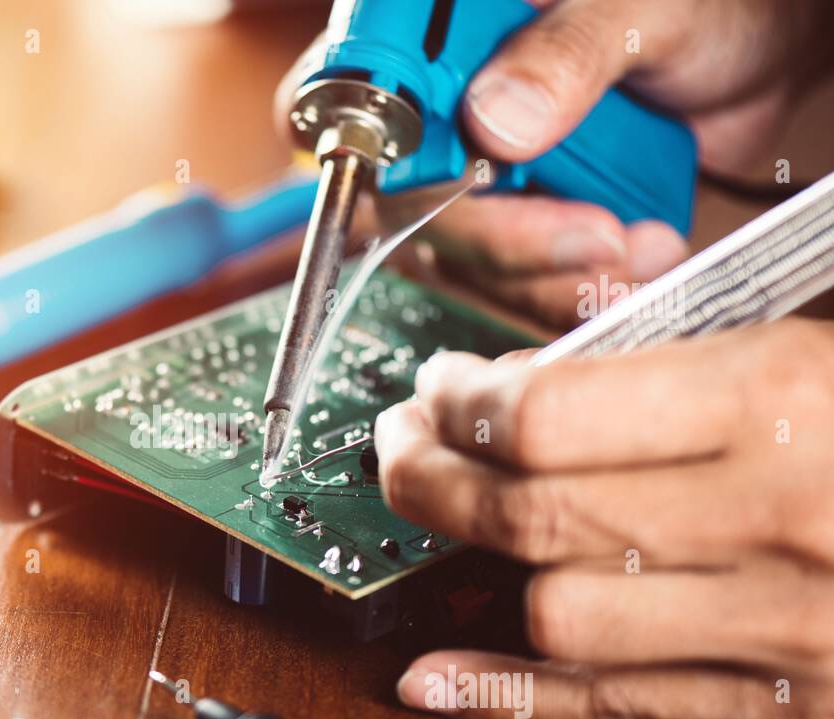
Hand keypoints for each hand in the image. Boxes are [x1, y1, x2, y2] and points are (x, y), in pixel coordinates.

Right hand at [278, 0, 833, 325]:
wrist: (764, 64)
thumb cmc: (711, 5)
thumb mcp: (646, 6)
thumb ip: (569, 51)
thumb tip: (494, 120)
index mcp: (443, 33)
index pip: (351, 100)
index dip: (377, 155)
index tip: (471, 182)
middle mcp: (443, 110)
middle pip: (401, 207)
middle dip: (506, 240)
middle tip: (595, 236)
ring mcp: (476, 173)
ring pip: (460, 261)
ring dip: (552, 277)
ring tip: (637, 248)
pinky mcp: (518, 225)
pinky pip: (512, 286)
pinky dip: (572, 293)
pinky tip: (633, 262)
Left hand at [374, 320, 833, 718]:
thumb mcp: (811, 346)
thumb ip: (671, 363)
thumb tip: (523, 380)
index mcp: (784, 402)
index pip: (545, 417)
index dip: (460, 403)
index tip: (439, 388)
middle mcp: (774, 521)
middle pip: (527, 516)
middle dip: (429, 478)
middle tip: (403, 446)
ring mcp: (781, 632)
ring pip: (557, 617)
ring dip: (478, 572)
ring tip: (445, 523)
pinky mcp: (785, 711)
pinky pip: (614, 712)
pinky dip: (507, 699)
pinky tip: (437, 680)